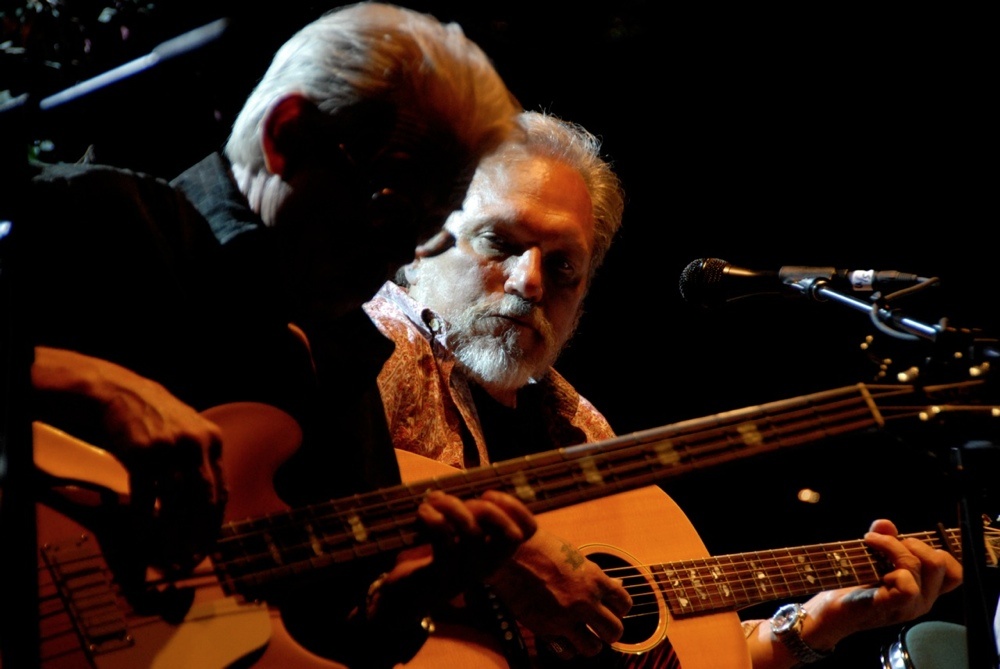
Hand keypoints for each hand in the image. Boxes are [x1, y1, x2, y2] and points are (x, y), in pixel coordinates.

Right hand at [33, 346, 225, 570]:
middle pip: (202, 501)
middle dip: (196, 535)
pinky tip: (141, 534)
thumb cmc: (150, 416)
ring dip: (170, 534)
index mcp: (212, 440)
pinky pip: (145, 496)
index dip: (213, 524)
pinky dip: (143, 519)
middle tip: (188, 559)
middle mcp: (196, 444)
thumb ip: (200, 461)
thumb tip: (207, 504)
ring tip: (166, 555)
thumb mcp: (187, 431)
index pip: (220, 491)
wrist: (114, 391)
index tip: (206, 546)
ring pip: (175, 503)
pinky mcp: (142, 453)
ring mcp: (169, 448)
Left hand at [365, 489, 536, 621]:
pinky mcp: (442, 575)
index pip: (528, 530)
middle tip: (461, 502)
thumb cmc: (433, 558)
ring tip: (434, 502)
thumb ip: (463, 513)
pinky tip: (423, 513)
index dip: (516, 507)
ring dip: (453, 507)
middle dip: (487, 509)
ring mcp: (466, 572)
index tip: (489, 493)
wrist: (405, 597)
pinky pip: (446, 541)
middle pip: (510, 535)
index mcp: (496, 552)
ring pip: (473, 533)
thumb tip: (455, 487)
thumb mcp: (455, 535)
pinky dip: (434, 519)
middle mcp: (488, 564)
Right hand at [484, 528, 632, 658]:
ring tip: (583, 636)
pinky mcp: (546, 629)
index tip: (613, 608)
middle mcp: (585, 601)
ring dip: (590, 643)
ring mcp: (566, 618)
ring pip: (593, 648)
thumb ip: (594, 576)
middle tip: (601, 627)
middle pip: (615, 631)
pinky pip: (566, 652)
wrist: (511, 554)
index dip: (620, 608)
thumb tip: (613, 586)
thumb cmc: (541, 548)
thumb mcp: (574, 556)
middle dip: (610, 631)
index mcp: (594, 579)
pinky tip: (562, 638)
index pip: (624, 603)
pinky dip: (566, 648)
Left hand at [799, 518, 962, 651]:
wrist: (832, 611)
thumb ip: (884, 539)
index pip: (954, 571)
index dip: (936, 549)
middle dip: (913, 542)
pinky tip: (876, 571)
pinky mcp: (892, 607)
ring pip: (925, 567)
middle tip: (885, 542)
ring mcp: (910, 607)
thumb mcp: (874, 557)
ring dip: (895, 547)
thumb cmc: (854, 584)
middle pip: (941, 562)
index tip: (906, 542)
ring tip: (872, 544)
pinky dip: (892, 568)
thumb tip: (886, 524)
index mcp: (924, 589)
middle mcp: (923, 600)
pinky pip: (908, 585)